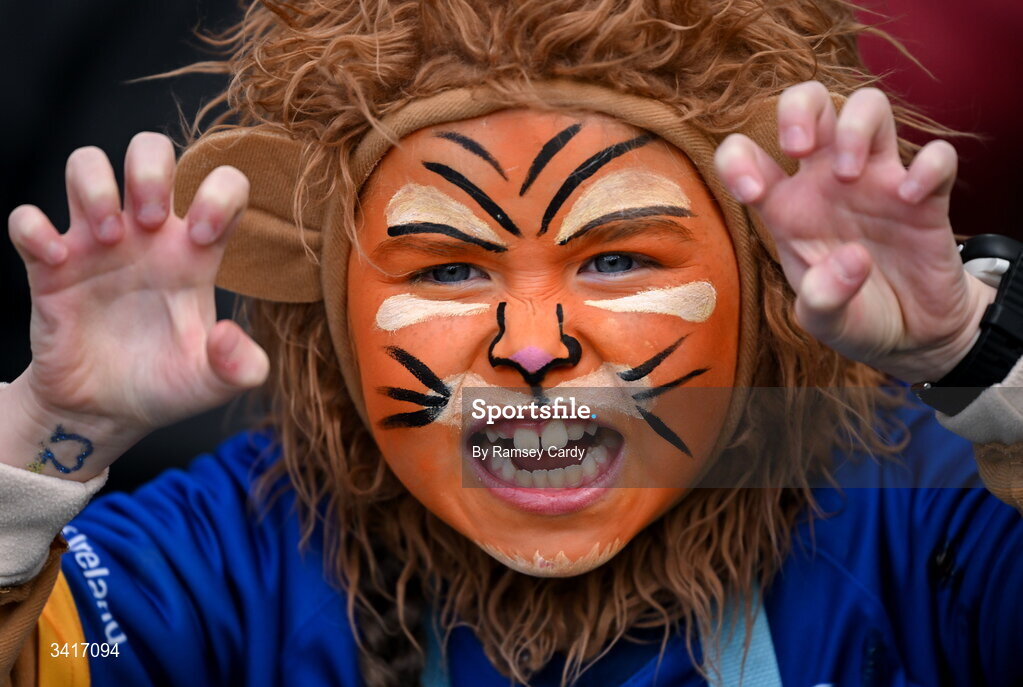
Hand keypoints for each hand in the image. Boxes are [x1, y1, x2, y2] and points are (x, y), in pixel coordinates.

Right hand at [4, 133, 268, 479]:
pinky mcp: (48, 268)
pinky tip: (56, 262)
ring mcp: (95, 245)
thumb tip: (229, 336)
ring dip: (96, 186)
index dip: (220, 192)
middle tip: (151, 221)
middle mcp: (146, 236)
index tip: (204, 239)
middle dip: (150, 168)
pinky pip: (26, 220)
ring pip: (86, 163)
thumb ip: (241, 366)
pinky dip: (34, 229)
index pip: (222, 184)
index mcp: (194, 252)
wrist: (106, 412)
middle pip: (148, 148)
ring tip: (108, 237)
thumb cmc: (165, 385)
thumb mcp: (214, 383)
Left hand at [714, 81, 995, 383]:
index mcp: (786, 206)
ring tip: (850, 175)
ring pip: (869, 107)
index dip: (737, 159)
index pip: (746, 154)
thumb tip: (851, 260)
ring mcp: (878, 182)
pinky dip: (928, 165)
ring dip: (855, 127)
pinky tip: (912, 199)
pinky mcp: (926, 196)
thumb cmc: (853, 313)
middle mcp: (827, 182)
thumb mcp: (824, 321)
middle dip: (799, 110)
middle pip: (810, 102)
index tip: (752, 193)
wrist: (910, 335)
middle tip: (799, 149)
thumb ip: (822, 299)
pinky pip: (936, 154)